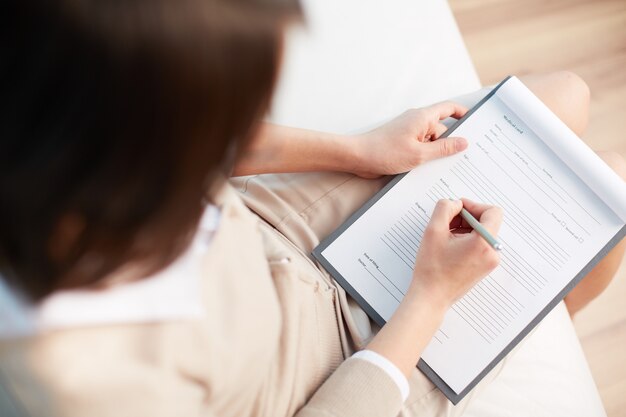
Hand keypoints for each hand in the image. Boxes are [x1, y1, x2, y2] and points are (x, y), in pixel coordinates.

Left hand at [348, 102, 468, 178]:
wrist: (358, 157)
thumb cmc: (384, 152)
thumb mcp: (420, 154)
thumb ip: (444, 148)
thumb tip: (463, 142)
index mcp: (423, 117)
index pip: (449, 108)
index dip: (464, 114)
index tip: (475, 124)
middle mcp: (416, 122)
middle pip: (442, 129)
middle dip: (450, 143)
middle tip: (461, 158)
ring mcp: (409, 132)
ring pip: (431, 141)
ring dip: (436, 153)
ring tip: (439, 167)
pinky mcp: (402, 143)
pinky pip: (420, 148)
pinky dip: (425, 157)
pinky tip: (426, 169)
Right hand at [409, 198, 502, 309]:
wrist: (431, 296)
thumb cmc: (432, 269)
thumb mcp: (433, 231)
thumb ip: (444, 208)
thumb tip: (455, 203)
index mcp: (483, 243)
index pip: (492, 212)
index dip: (474, 205)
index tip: (458, 209)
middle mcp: (492, 253)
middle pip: (487, 222)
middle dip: (467, 217)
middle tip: (448, 222)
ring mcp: (490, 262)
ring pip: (483, 233)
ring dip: (465, 228)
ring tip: (446, 236)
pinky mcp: (484, 267)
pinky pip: (480, 244)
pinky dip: (467, 239)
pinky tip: (450, 246)